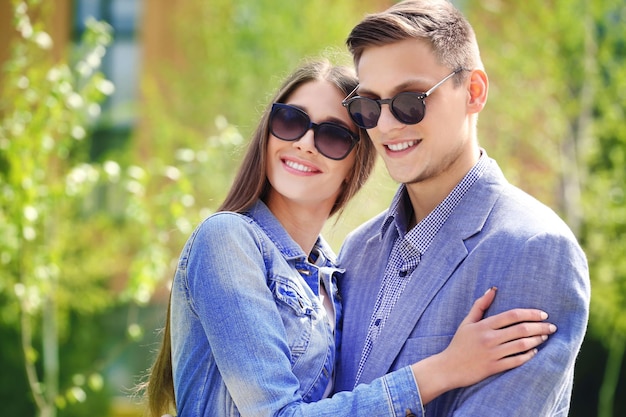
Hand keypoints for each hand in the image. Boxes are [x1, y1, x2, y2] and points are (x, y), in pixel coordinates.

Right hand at [411, 287, 555, 403]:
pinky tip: (535, 352)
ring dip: (537, 340)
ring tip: (545, 337)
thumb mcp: (467, 322)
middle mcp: (489, 338)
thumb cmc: (459, 343)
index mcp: (483, 325)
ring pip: (521, 345)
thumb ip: (480, 305)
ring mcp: (492, 353)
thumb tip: (493, 289)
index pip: (512, 315)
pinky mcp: (494, 367)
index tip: (543, 314)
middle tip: (552, 326)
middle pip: (521, 329)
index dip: (530, 313)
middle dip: (540, 327)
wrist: (448, 367)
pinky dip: (528, 356)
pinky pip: (516, 361)